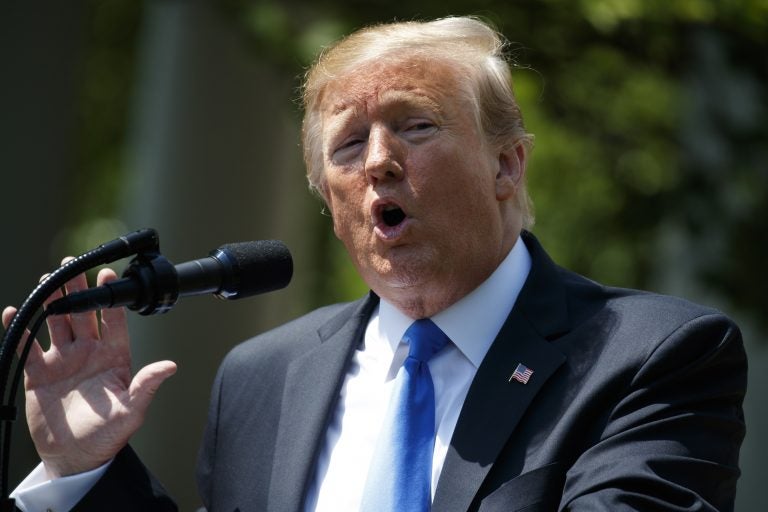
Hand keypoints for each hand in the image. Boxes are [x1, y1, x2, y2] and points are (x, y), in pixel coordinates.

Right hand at [1, 261, 176, 477]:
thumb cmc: (109, 435)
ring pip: (57, 323)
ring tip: (46, 278)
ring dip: (52, 301)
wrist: (76, 457)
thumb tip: (171, 366)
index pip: (115, 320)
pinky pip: (27, 348)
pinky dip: (19, 329)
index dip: (112, 298)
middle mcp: (89, 352)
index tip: (109, 275)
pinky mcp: (39, 374)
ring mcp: (64, 360)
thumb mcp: (132, 411)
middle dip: (78, 289)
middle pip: (84, 313)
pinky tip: (13, 311)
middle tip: (72, 263)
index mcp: (114, 357)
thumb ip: (147, 385)